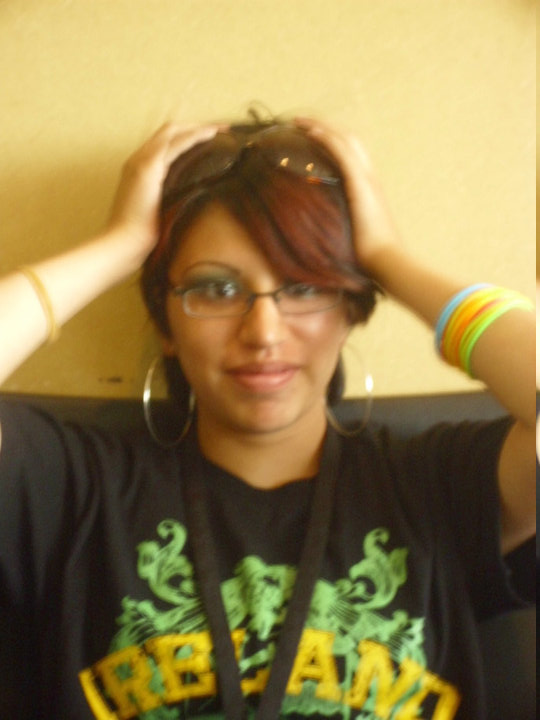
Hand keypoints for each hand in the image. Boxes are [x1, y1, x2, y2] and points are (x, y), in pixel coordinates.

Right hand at [105, 123, 219, 261]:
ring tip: (222, 129)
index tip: (212, 141)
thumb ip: (171, 203)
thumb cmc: (140, 239)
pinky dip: (195, 136)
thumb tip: (193, 206)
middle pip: (169, 131)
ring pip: (172, 132)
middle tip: (223, 129)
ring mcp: (141, 162)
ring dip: (199, 127)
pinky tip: (212, 135)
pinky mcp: (148, 168)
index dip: (188, 137)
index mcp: (139, 170)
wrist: (122, 244)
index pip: (165, 143)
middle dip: (196, 126)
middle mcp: (138, 160)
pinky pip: (175, 144)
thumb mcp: (159, 215)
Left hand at [295, 117, 401, 276]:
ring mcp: (366, 179)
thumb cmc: (369, 258)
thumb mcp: (350, 237)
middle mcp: (369, 178)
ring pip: (344, 140)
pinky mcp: (360, 185)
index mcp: (368, 189)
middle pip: (348, 140)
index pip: (350, 155)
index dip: (331, 142)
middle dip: (324, 127)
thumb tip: (321, 237)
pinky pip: (341, 152)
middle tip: (299, 123)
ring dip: (320, 126)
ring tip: (298, 121)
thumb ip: (340, 230)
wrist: (387, 262)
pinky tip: (309, 131)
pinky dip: (325, 138)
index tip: (309, 138)